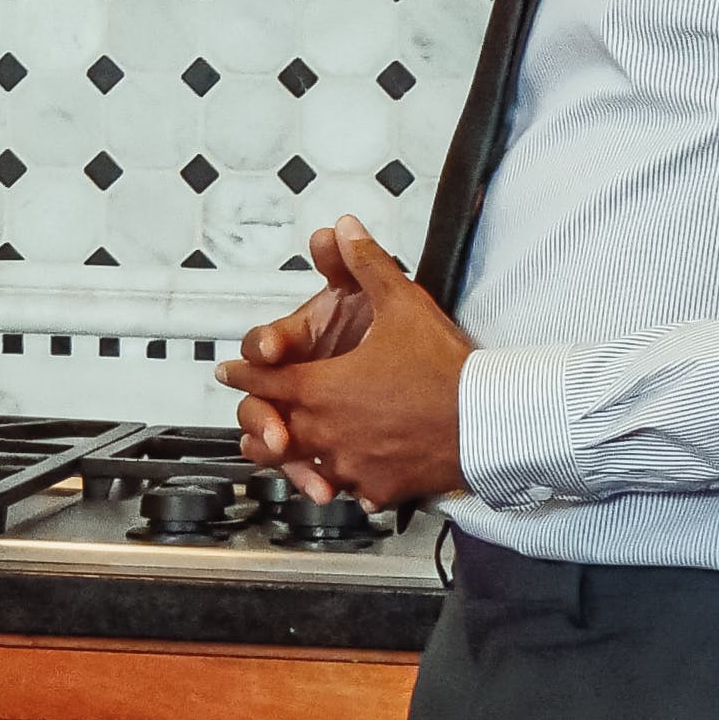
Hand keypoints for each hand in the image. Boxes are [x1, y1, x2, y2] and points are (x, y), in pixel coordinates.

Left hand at [214, 216, 471, 507]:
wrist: (489, 420)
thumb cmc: (444, 366)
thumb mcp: (402, 304)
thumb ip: (365, 265)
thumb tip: (344, 229)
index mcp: (319, 388)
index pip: (263, 380)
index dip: (245, 373)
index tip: (229, 372)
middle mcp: (324, 432)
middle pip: (272, 431)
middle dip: (262, 422)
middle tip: (257, 419)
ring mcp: (350, 466)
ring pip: (304, 468)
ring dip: (298, 459)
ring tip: (293, 453)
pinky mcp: (380, 489)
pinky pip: (352, 490)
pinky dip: (349, 483)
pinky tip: (354, 479)